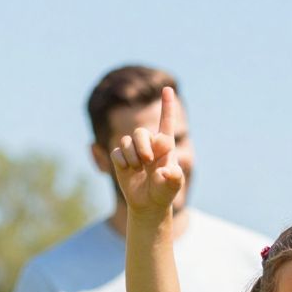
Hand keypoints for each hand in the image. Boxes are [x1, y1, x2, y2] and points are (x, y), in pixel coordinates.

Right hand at [110, 86, 183, 218]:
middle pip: (140, 132)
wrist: (148, 203)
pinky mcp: (121, 157)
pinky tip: (128, 170)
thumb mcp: (172, 187)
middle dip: (142, 146)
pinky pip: (117, 152)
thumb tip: (166, 171)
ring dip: (132, 156)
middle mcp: (149, 144)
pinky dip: (122, 162)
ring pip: (127, 141)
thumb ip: (174, 179)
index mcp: (165, 146)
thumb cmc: (164, 193)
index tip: (168, 88)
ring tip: (138, 169)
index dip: (167, 105)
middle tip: (147, 161)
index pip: (166, 123)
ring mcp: (134, 150)